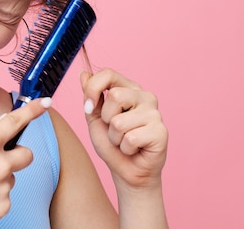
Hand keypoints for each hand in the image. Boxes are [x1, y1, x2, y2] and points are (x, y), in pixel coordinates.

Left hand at [81, 68, 167, 190]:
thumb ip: (90, 96)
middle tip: (114, 130)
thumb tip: (84, 74)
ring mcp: (155, 114)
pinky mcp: (161, 132)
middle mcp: (145, 97)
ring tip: (124, 141)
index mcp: (129, 89)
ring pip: (119, 121)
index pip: (108, 74)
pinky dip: (125, 148)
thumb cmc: (111, 144)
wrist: (126, 171)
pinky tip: (135, 149)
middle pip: (114, 95)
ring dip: (114, 137)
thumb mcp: (94, 118)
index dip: (93, 88)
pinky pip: (130, 138)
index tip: (88, 106)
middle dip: (106, 118)